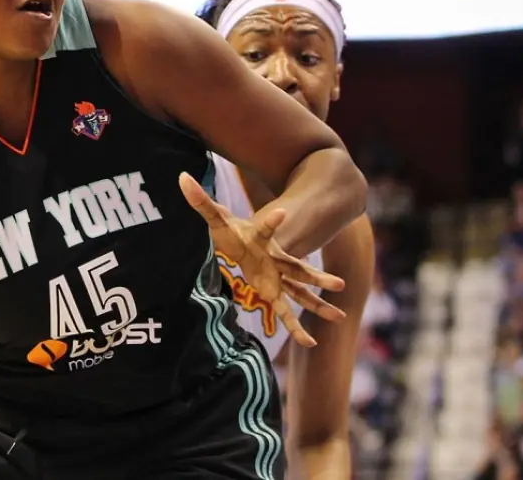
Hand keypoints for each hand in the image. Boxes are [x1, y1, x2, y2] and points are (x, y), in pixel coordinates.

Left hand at [179, 172, 345, 346]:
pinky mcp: (273, 293)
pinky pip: (286, 313)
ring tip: (341, 317)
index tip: (282, 213)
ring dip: (318, 305)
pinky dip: (296, 328)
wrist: (243, 242)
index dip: (272, 222)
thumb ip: (200, 200)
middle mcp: (276, 260)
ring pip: (301, 293)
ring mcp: (277, 278)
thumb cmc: (232, 230)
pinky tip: (309, 344)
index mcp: (262, 240)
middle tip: (339, 284)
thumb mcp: (215, 217)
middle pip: (299, 269)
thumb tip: (181, 177)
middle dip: (317, 277)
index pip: (267, 229)